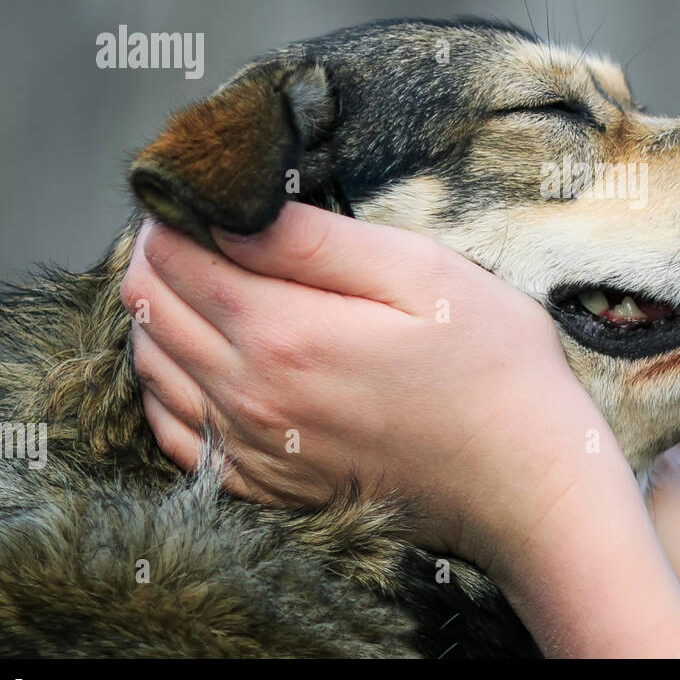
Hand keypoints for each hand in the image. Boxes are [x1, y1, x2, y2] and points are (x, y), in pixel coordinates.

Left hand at [120, 202, 679, 656]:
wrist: (527, 483)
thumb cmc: (493, 368)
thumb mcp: (422, 274)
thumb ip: (315, 242)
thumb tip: (228, 211)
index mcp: (284, 335)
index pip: (174, 258)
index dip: (174, 213)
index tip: (199, 190)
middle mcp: (249, 398)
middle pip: (151, 310)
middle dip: (161, 255)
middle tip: (200, 227)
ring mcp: (252, 451)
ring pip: (151, 368)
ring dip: (162, 316)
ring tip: (205, 281)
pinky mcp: (264, 488)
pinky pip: (174, 431)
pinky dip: (171, 384)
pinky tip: (206, 359)